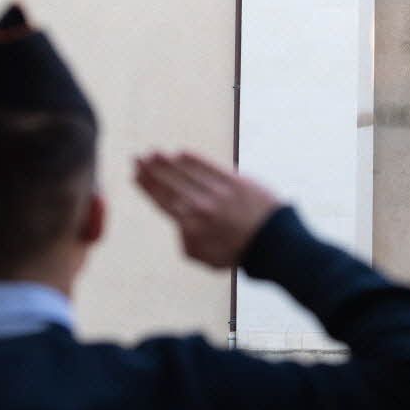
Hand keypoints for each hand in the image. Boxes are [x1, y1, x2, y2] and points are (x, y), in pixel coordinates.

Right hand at [135, 150, 281, 267]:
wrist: (273, 243)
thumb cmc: (238, 253)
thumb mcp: (205, 258)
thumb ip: (186, 242)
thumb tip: (179, 225)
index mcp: (190, 224)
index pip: (162, 200)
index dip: (147, 187)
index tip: (135, 175)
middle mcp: (200, 205)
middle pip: (169, 184)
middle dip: (151, 170)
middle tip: (137, 157)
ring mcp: (218, 192)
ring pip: (186, 173)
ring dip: (167, 162)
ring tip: (154, 153)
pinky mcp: (236, 181)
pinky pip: (210, 167)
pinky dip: (195, 160)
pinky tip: (181, 152)